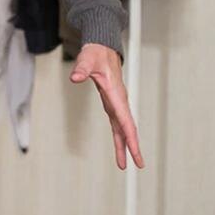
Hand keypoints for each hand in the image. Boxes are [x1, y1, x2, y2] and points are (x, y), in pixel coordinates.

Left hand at [70, 43, 143, 169]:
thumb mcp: (87, 60)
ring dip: (124, 145)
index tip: (136, 152)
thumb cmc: (96, 54)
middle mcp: (119, 102)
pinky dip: (119, 136)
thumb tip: (75, 77)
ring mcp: (116, 104)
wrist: (102, 49)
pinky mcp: (112, 104)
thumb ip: (82, 69)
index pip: (125, 121)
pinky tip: (119, 146)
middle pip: (128, 128)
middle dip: (132, 146)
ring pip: (123, 128)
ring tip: (124, 164)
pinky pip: (117, 123)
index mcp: (116, 95)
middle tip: (138, 165)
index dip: (131, 138)